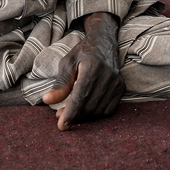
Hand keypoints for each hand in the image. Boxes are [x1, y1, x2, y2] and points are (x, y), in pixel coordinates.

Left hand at [41, 12, 124, 129]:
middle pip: (89, 106)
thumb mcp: (67, 63)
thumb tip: (47, 100)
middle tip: (60, 115)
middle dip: (74, 115)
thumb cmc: (83, 53)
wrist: (104, 43)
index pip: (80, 96)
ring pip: (98, 110)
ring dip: (83, 116)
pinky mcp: (121, 87)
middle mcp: (107, 75)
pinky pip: (108, 110)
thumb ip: (60, 83)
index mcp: (92, 67)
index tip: (61, 126)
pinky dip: (95, 113)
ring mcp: (116, 82)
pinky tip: (86, 108)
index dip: (71, 113)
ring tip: (71, 112)